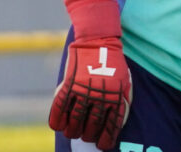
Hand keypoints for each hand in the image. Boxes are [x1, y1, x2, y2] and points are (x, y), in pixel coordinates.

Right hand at [49, 0, 131, 150]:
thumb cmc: (114, 62)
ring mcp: (82, 92)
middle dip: (87, 136)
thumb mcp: (123, 83)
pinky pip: (59, 110)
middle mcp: (99, 98)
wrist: (98, 39)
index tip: (101, 145)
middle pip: (90, 128)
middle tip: (86, 135)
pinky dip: (56, 121)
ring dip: (72, 131)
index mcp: (116, 98)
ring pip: (73, 123)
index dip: (104, 141)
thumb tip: (112, 127)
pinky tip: (58, 126)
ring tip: (73, 131)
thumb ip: (119, 104)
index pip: (110, 129)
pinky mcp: (68, 85)